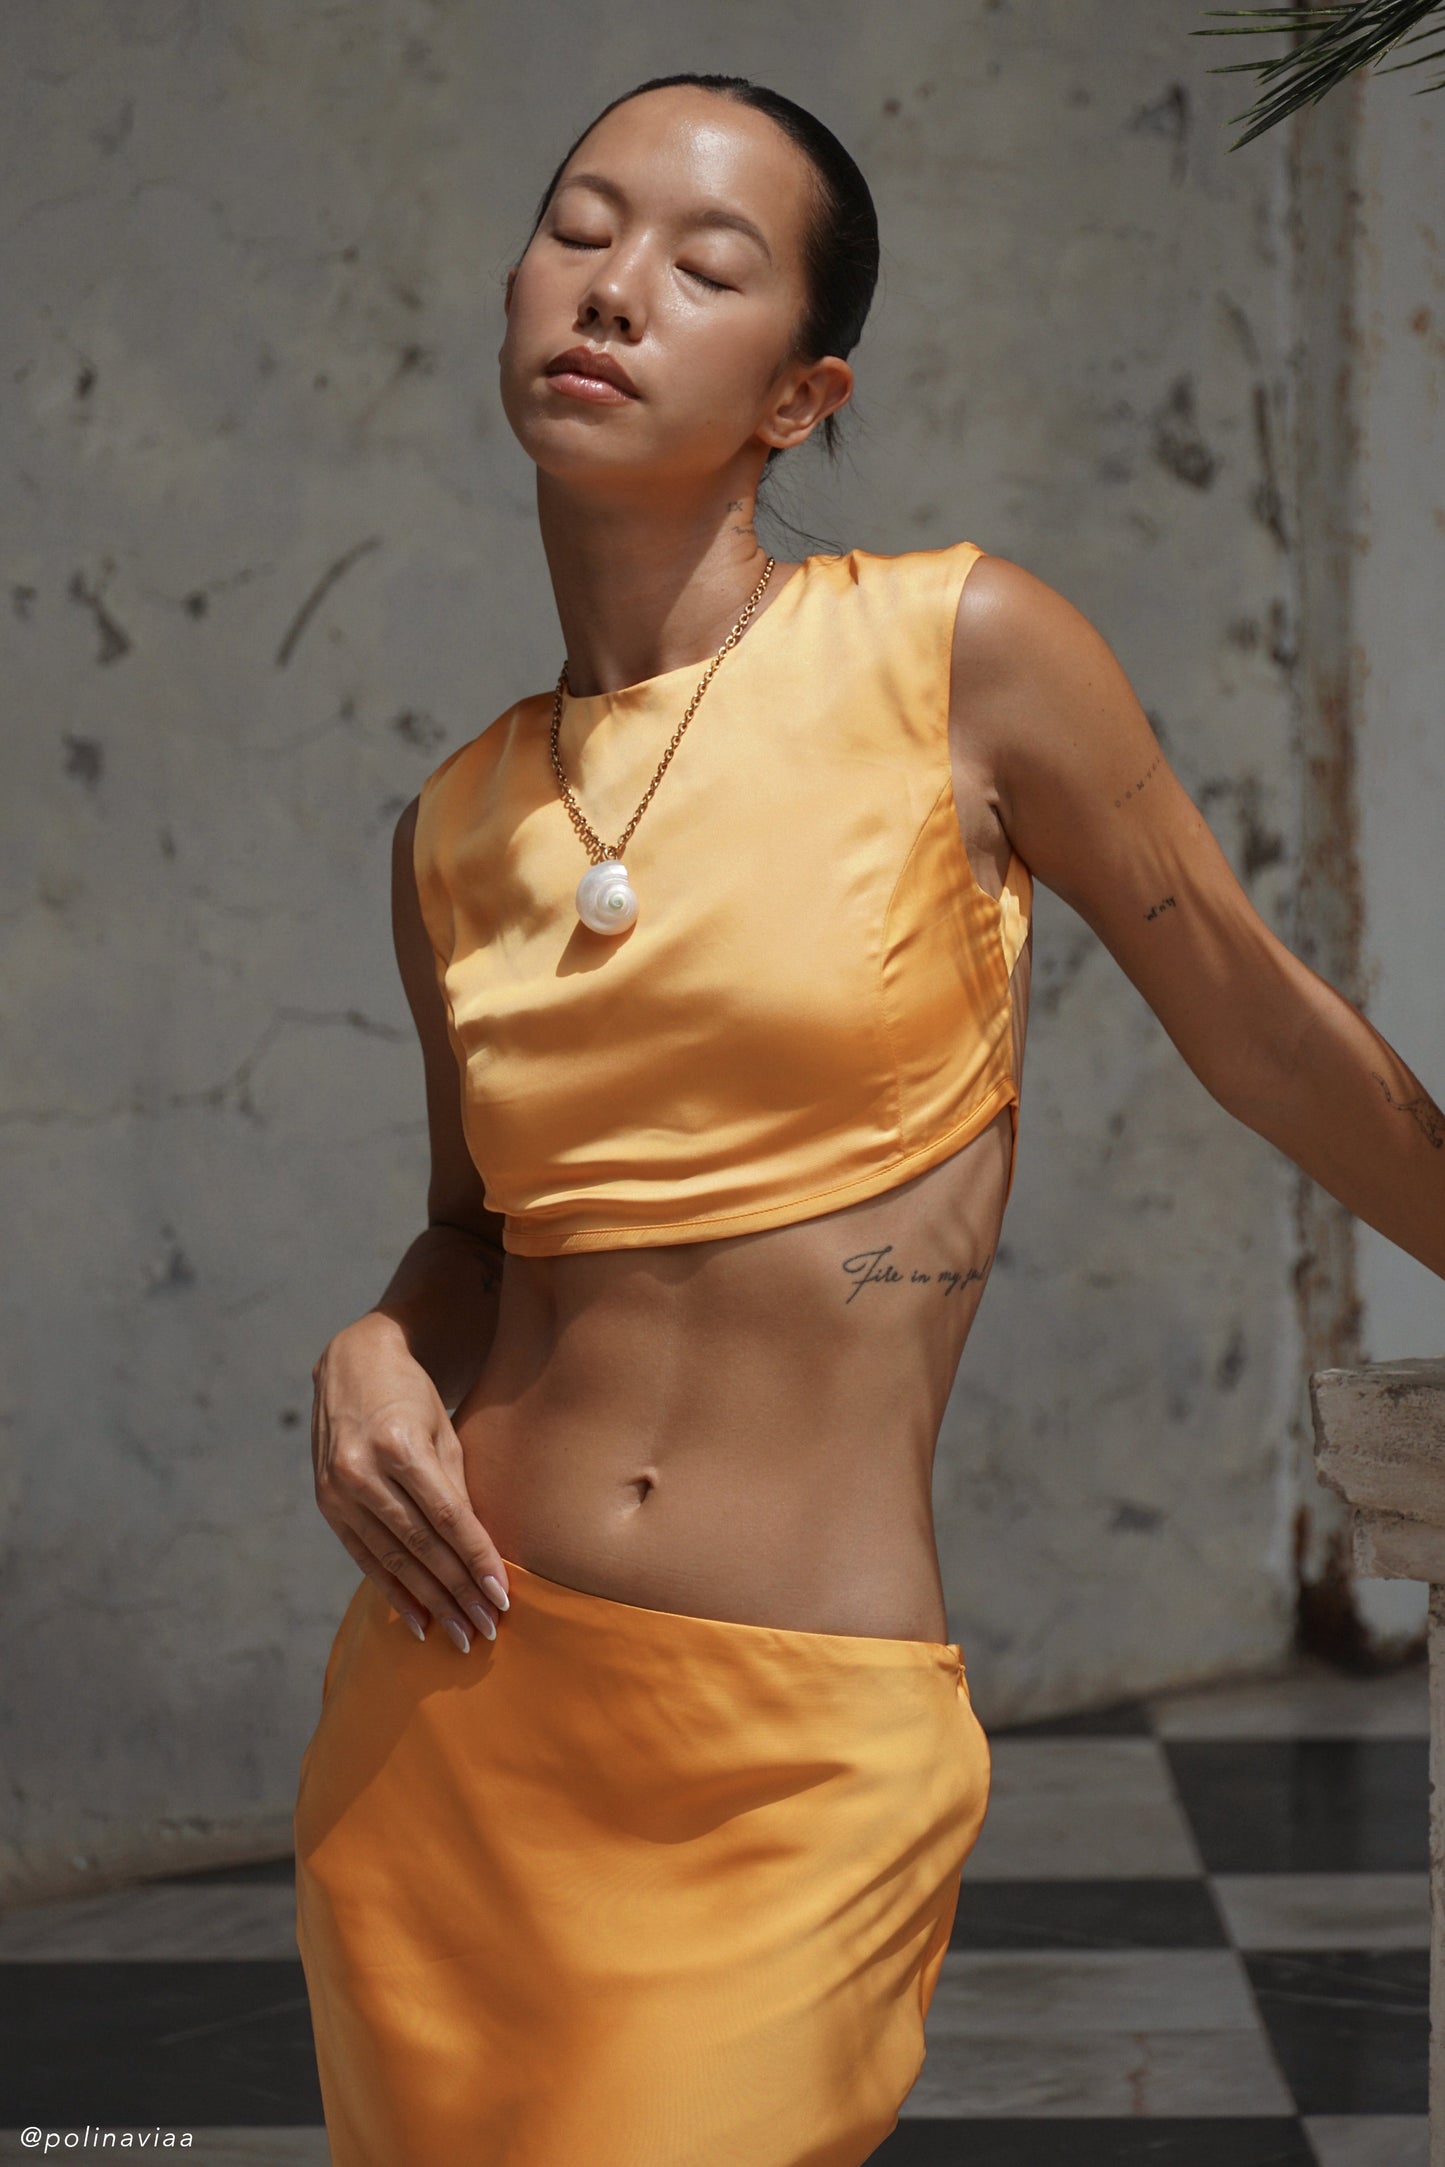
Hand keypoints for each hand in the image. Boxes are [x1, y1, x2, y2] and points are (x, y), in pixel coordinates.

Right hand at [309, 1311, 509, 1650]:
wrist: (352, 1363)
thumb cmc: (413, 1397)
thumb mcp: (443, 1431)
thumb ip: (457, 1489)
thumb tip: (481, 1554)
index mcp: (398, 1445)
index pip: (448, 1516)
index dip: (477, 1559)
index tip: (504, 1596)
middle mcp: (361, 1470)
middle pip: (420, 1545)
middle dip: (458, 1592)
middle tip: (488, 1629)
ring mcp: (338, 1490)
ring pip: (392, 1559)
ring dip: (430, 1602)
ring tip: (460, 1634)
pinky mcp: (326, 1504)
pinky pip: (363, 1557)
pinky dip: (392, 1591)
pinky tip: (418, 1621)